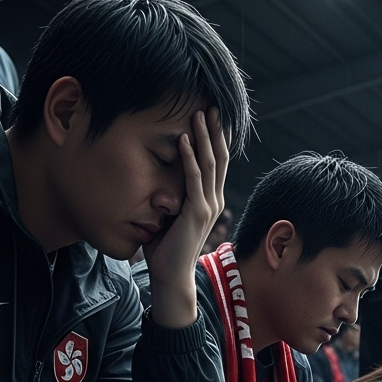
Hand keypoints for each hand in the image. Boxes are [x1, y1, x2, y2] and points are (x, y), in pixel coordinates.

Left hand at [145, 108, 228, 327]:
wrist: (171, 276)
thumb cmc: (166, 249)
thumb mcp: (170, 216)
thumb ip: (172, 197)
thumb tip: (161, 181)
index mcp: (210, 200)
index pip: (217, 163)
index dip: (216, 139)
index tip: (212, 116)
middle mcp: (214, 200)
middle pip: (220, 158)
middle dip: (215, 130)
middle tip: (212, 105)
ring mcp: (208, 206)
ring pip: (210, 164)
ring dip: (204, 137)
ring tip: (199, 114)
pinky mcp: (197, 213)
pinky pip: (194, 179)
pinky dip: (190, 157)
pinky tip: (184, 139)